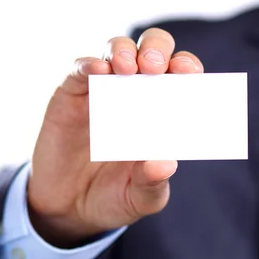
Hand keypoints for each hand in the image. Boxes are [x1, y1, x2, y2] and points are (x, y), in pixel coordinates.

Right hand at [27, 28, 203, 247]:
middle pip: (152, 51)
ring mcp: (104, 90)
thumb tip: (167, 163)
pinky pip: (80, 69)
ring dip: (124, 51)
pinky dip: (89, 65)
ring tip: (127, 67)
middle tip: (155, 66)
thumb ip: (152, 182)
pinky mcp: (72, 94)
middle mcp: (136, 93)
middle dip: (157, 50)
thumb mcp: (139, 198)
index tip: (190, 72)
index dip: (187, 68)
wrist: (68, 208)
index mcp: (163, 112)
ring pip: (117, 50)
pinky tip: (97, 71)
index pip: (181, 77)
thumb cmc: (114, 197)